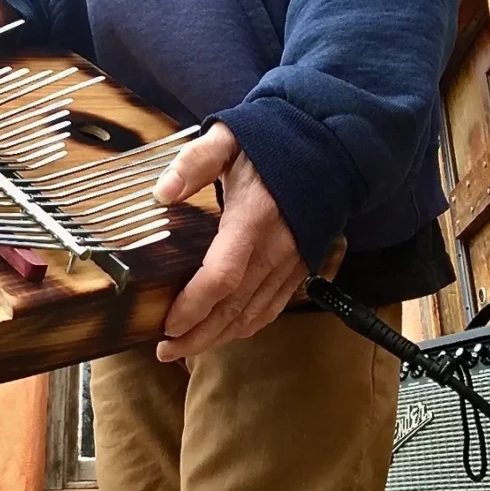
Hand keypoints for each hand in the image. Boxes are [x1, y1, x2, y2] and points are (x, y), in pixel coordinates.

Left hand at [152, 122, 308, 362]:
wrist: (328, 146)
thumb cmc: (271, 142)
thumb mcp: (228, 139)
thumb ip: (194, 163)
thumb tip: (161, 192)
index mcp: (252, 219)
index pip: (222, 276)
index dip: (194, 307)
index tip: (167, 324)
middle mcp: (275, 248)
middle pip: (234, 308)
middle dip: (198, 335)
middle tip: (164, 351)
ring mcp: (291, 261)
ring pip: (254, 314)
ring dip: (219, 338)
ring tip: (185, 351)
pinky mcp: (301, 267)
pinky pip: (273, 307)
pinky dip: (248, 327)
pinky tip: (225, 335)